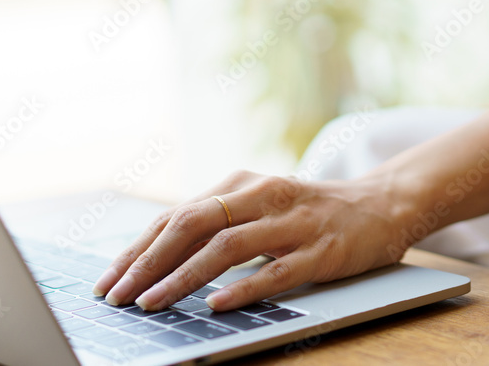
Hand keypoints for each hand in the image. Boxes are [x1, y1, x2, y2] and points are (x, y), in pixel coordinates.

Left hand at [92, 171, 413, 311]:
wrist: (380, 205)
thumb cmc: (307, 212)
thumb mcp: (258, 207)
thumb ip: (216, 223)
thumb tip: (153, 256)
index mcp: (242, 185)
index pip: (177, 216)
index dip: (138, 249)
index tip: (108, 281)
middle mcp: (264, 196)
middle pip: (194, 225)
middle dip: (149, 262)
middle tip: (118, 296)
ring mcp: (294, 223)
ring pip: (228, 247)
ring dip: (184, 277)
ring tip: (152, 303)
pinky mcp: (323, 249)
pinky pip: (277, 271)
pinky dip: (244, 288)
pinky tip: (217, 304)